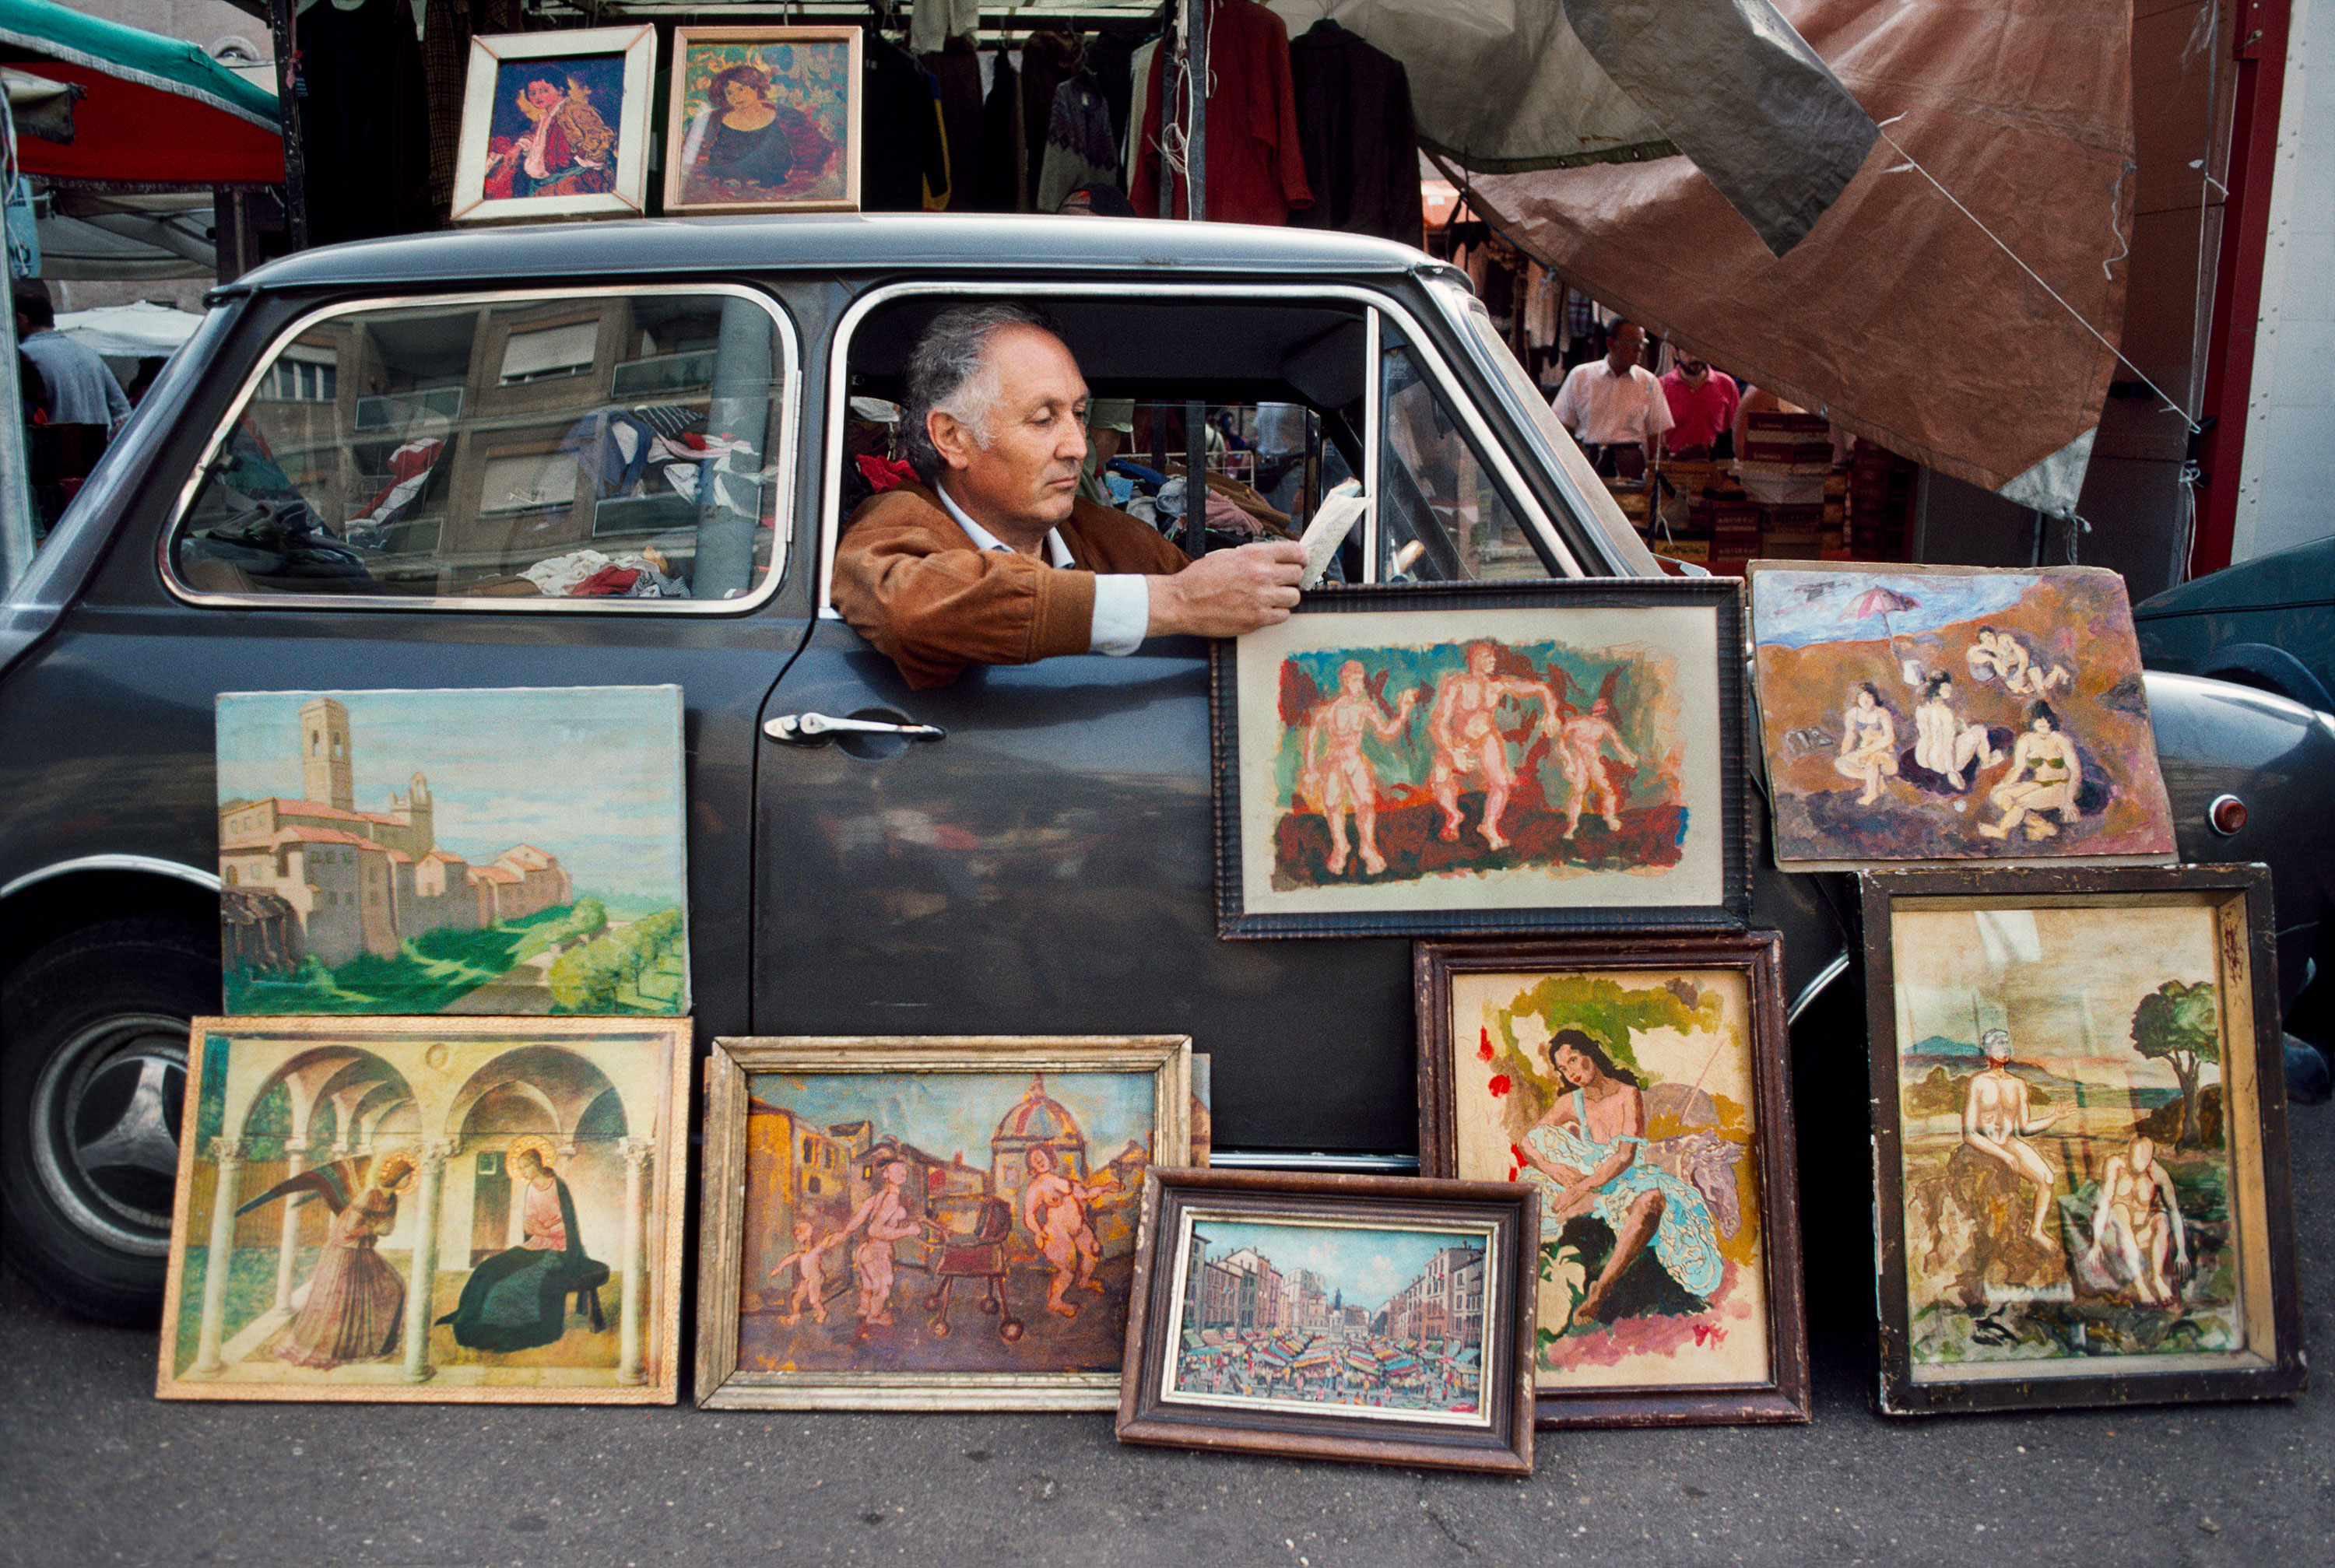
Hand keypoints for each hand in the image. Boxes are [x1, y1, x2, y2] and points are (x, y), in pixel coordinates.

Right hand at [1145, 541, 1305, 638]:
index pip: (1295, 551)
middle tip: (1282, 581)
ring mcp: (1262, 598)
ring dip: (1286, 596)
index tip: (1301, 561)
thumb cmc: (1200, 579)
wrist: (1183, 602)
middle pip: (1297, 574)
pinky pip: (1283, 615)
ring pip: (1294, 596)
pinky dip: (1277, 613)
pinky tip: (1265, 609)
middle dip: (1291, 577)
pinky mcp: (1258, 618)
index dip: (1301, 557)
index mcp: (1254, 555)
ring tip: (1273, 597)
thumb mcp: (1227, 555)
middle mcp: (1262, 574)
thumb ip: (1253, 556)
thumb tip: (1272, 558)